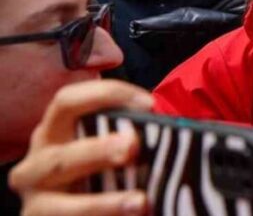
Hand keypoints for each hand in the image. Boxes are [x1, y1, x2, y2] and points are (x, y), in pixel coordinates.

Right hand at [10, 79, 153, 215]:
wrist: (79, 211)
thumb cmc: (97, 170)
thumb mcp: (103, 147)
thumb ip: (126, 135)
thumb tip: (169, 128)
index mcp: (52, 133)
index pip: (67, 101)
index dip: (106, 96)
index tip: (150, 104)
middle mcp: (35, 165)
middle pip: (60, 157)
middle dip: (97, 152)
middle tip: (133, 147)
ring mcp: (36, 203)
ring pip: (61, 207)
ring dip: (102, 204)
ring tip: (140, 202)